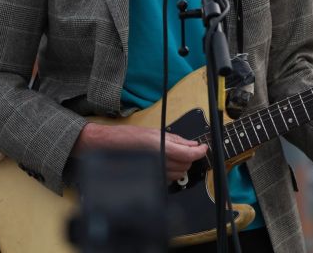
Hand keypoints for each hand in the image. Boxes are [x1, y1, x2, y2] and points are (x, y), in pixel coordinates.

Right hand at [74, 123, 207, 182]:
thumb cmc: (128, 138)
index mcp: (161, 147)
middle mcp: (159, 162)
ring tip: (173, 154)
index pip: (189, 154)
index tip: (203, 148)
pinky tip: (166, 163)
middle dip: (189, 156)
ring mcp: (155, 173)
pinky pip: (169, 178)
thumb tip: (192, 144)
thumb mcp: (154, 133)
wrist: (108, 148)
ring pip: (180, 173)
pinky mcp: (151, 179)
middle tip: (187, 148)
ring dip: (182, 164)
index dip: (200, 151)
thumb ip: (176, 140)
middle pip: (186, 164)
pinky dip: (172, 171)